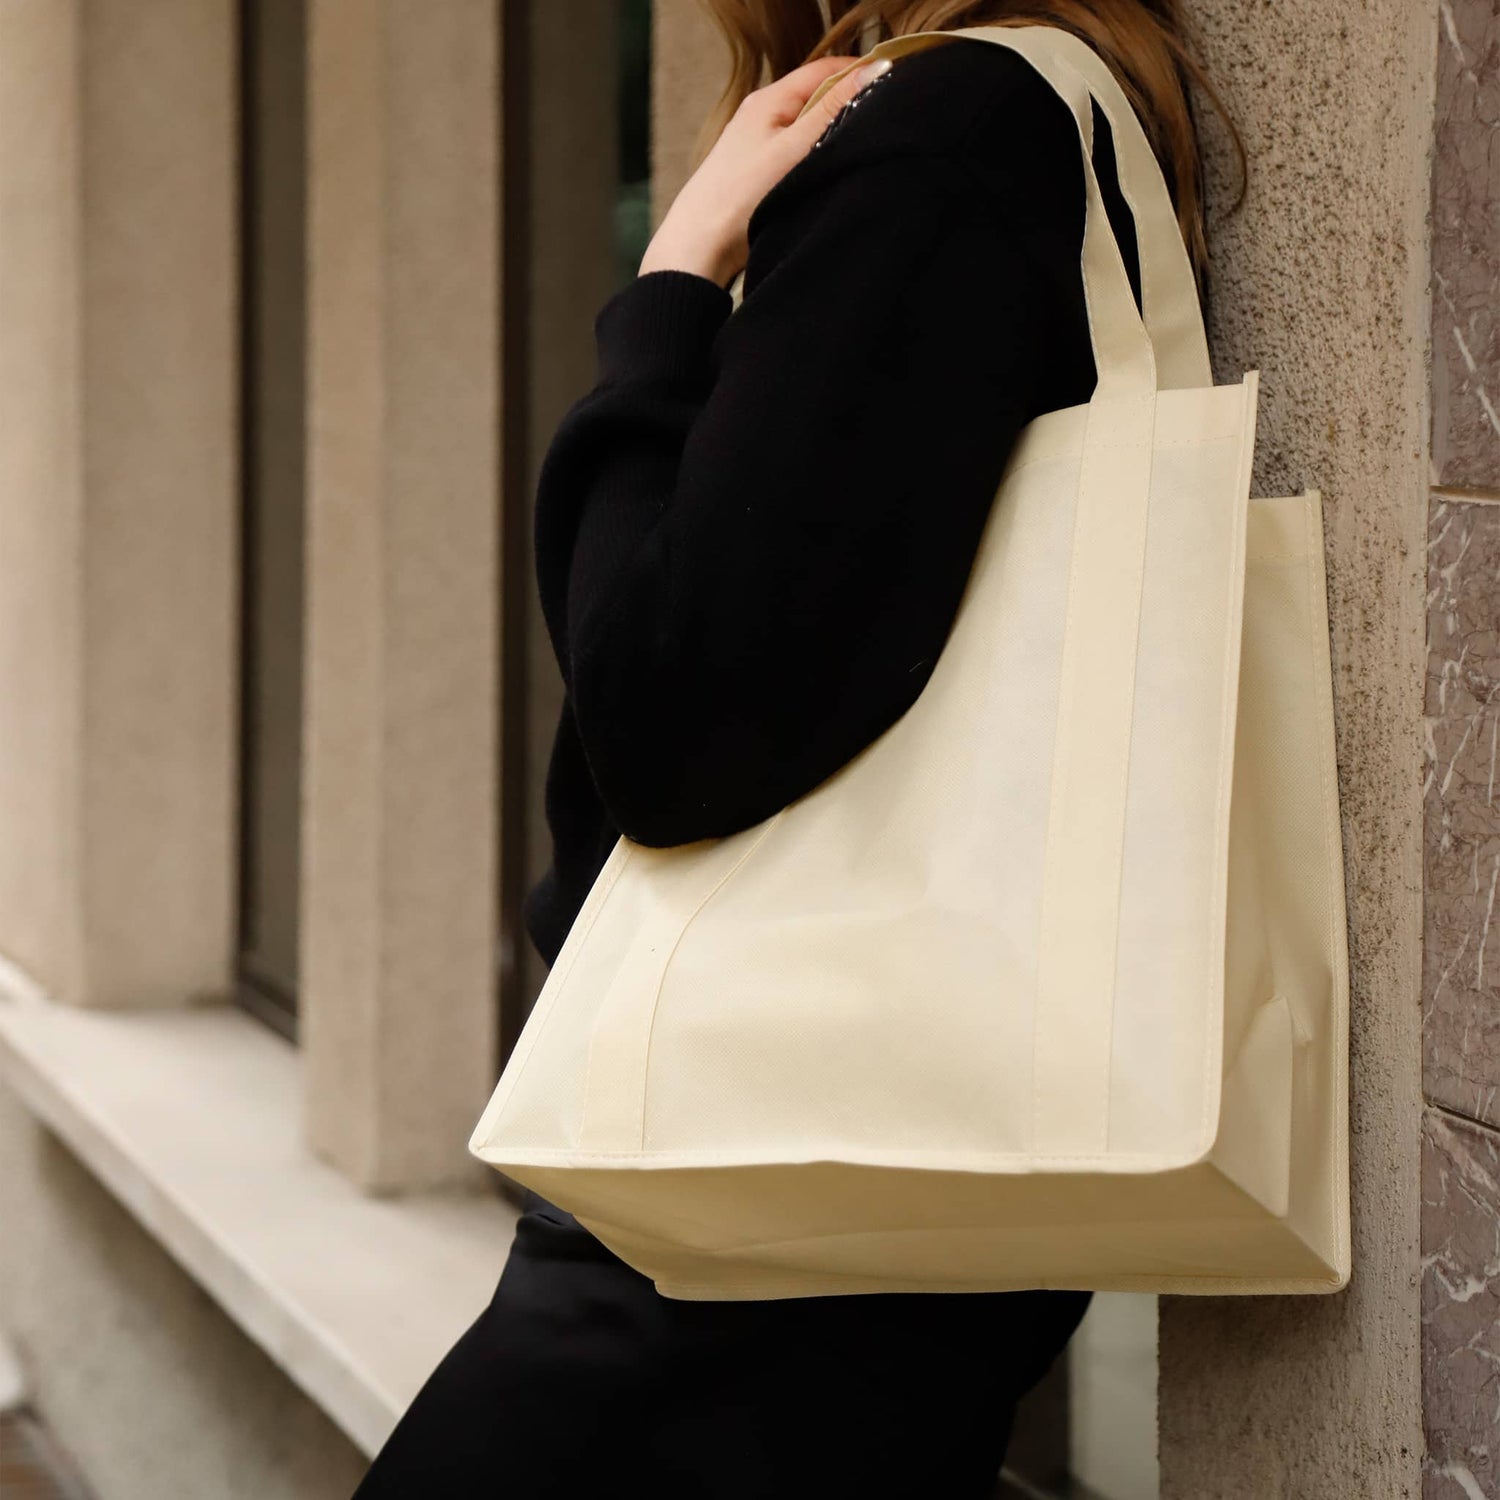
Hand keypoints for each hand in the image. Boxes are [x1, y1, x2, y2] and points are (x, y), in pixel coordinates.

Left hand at [638, 53, 894, 288]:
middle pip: (818, 97)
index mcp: (768, 99)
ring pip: (809, 129)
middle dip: (850, 106)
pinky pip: (798, 155)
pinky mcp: (759, 174)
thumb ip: (832, 109)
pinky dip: (817, 159)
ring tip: (858, 152)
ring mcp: (759, 145)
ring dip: (833, 136)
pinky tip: (828, 175)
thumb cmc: (738, 200)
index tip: (893, 87)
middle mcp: (762, 115)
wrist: (698, 249)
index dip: (860, 73)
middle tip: (882, 124)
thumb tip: (874, 70)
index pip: (825, 68)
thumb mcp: (793, 149)